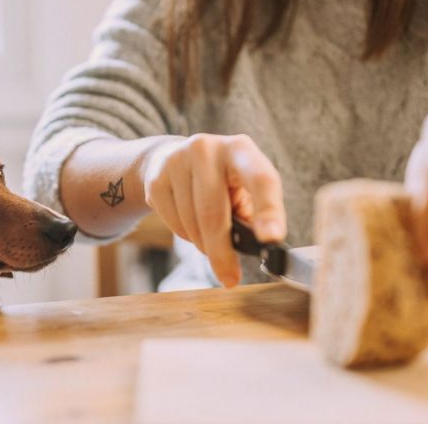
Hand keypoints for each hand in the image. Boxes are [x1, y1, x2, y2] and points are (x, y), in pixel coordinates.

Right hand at [140, 133, 286, 286]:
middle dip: (222, 252)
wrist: (170, 158)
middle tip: (230, 278)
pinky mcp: (156, 179)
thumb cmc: (220, 181)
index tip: (271, 239)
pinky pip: (174, 224)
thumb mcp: (243, 187)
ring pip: (192, 223)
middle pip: (214, 212)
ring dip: (204, 245)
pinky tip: (191, 224)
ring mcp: (177, 161)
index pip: (261, 179)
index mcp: (240, 149)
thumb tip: (259, 245)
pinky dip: (186, 236)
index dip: (268, 210)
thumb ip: (253, 213)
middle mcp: (208, 149)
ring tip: (211, 240)